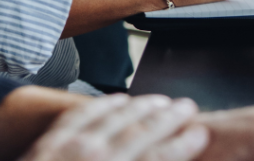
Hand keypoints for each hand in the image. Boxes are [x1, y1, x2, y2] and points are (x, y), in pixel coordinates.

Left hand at [19, 95, 207, 160]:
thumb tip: (159, 160)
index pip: (157, 158)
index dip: (182, 145)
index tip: (201, 134)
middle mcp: (97, 159)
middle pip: (141, 130)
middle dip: (169, 117)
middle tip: (188, 106)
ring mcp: (72, 146)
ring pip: (115, 116)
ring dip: (142, 105)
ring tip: (161, 99)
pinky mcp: (51, 141)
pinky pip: (83, 113)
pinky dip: (105, 103)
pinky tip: (118, 99)